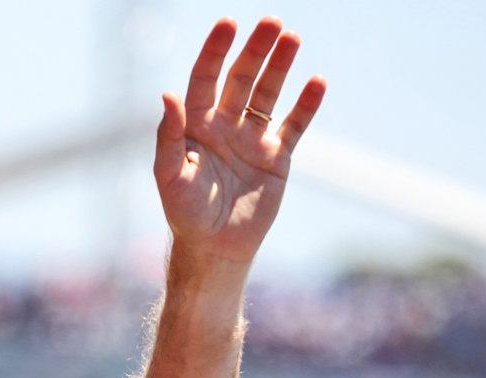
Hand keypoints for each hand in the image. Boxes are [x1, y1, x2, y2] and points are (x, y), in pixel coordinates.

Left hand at [154, 17, 326, 264]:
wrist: (215, 247)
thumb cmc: (185, 213)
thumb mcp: (169, 175)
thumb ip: (168, 135)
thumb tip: (168, 94)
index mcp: (195, 125)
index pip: (205, 77)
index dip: (215, 50)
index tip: (228, 23)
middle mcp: (224, 125)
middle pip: (241, 78)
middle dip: (255, 50)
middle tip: (272, 22)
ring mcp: (251, 139)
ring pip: (268, 94)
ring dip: (280, 66)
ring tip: (292, 38)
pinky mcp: (276, 157)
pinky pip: (294, 125)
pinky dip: (306, 104)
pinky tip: (317, 81)